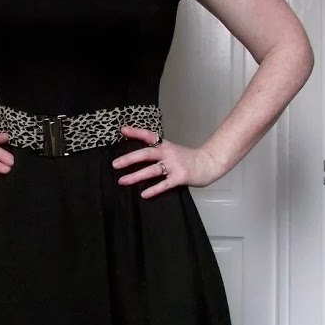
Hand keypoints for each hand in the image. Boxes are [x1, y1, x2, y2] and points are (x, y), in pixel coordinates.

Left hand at [111, 127, 226, 198]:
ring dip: (136, 176)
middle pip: (146, 154)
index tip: (122, 130)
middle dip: (129, 159)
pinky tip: (144, 194)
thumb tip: (139, 157)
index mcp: (166, 146)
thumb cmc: (189, 159)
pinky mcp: (180, 177)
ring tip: (122, 181)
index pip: (149, 136)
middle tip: (115, 164)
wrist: (209, 164)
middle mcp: (168, 153)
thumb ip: (159, 152)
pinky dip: (154, 189)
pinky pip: (164, 184)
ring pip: (152, 170)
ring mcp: (174, 165)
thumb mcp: (173, 150)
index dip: (136, 132)